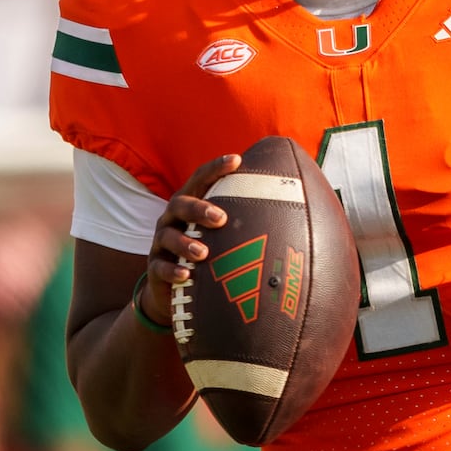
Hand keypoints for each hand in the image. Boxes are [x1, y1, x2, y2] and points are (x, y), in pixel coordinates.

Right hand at [139, 153, 242, 324]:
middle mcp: (172, 219)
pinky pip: (160, 267)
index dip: (216, 168)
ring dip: (185, 243)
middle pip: (180, 204)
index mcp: (190, 204)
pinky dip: (173, 271)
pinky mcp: (155, 268)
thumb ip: (244, 218)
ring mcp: (161, 243)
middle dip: (199, 209)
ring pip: (167, 236)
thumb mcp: (222, 234)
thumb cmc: (208, 253)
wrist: (174, 290)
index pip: (200, 179)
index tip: (237, 160)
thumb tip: (294, 206)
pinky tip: (187, 275)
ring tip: (203, 252)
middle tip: (221, 218)